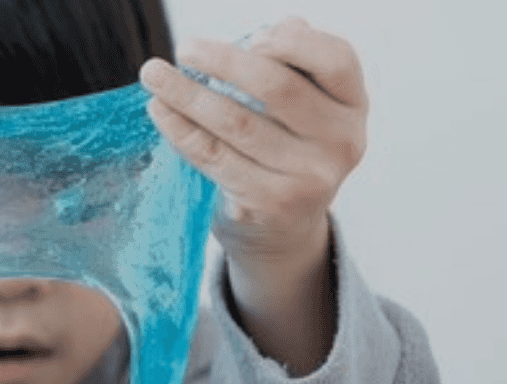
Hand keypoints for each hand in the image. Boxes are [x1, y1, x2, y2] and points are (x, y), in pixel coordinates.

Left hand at [140, 17, 366, 373]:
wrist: (286, 227)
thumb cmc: (288, 147)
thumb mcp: (305, 106)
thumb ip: (291, 65)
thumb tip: (266, 32)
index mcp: (353, 105)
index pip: (335, 60)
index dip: (292, 43)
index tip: (252, 36)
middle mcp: (341, 142)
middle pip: (277, 87)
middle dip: (224, 61)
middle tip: (186, 47)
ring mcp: (308, 177)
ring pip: (237, 122)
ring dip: (187, 93)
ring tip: (154, 75)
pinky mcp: (270, 202)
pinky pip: (214, 156)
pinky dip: (181, 129)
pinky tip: (160, 110)